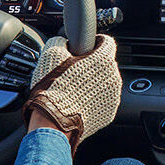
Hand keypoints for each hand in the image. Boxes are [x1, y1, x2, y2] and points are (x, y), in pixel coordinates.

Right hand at [24, 35, 120, 153]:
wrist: (52, 124)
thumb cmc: (52, 89)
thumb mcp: (50, 55)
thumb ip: (61, 41)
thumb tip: (63, 40)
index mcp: (103, 60)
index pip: (106, 41)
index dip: (95, 41)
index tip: (87, 45)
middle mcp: (113, 77)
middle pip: (105, 63)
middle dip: (92, 64)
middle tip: (74, 70)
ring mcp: (113, 97)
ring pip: (105, 82)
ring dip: (94, 82)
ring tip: (74, 88)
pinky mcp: (109, 113)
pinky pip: (103, 99)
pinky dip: (94, 99)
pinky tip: (78, 101)